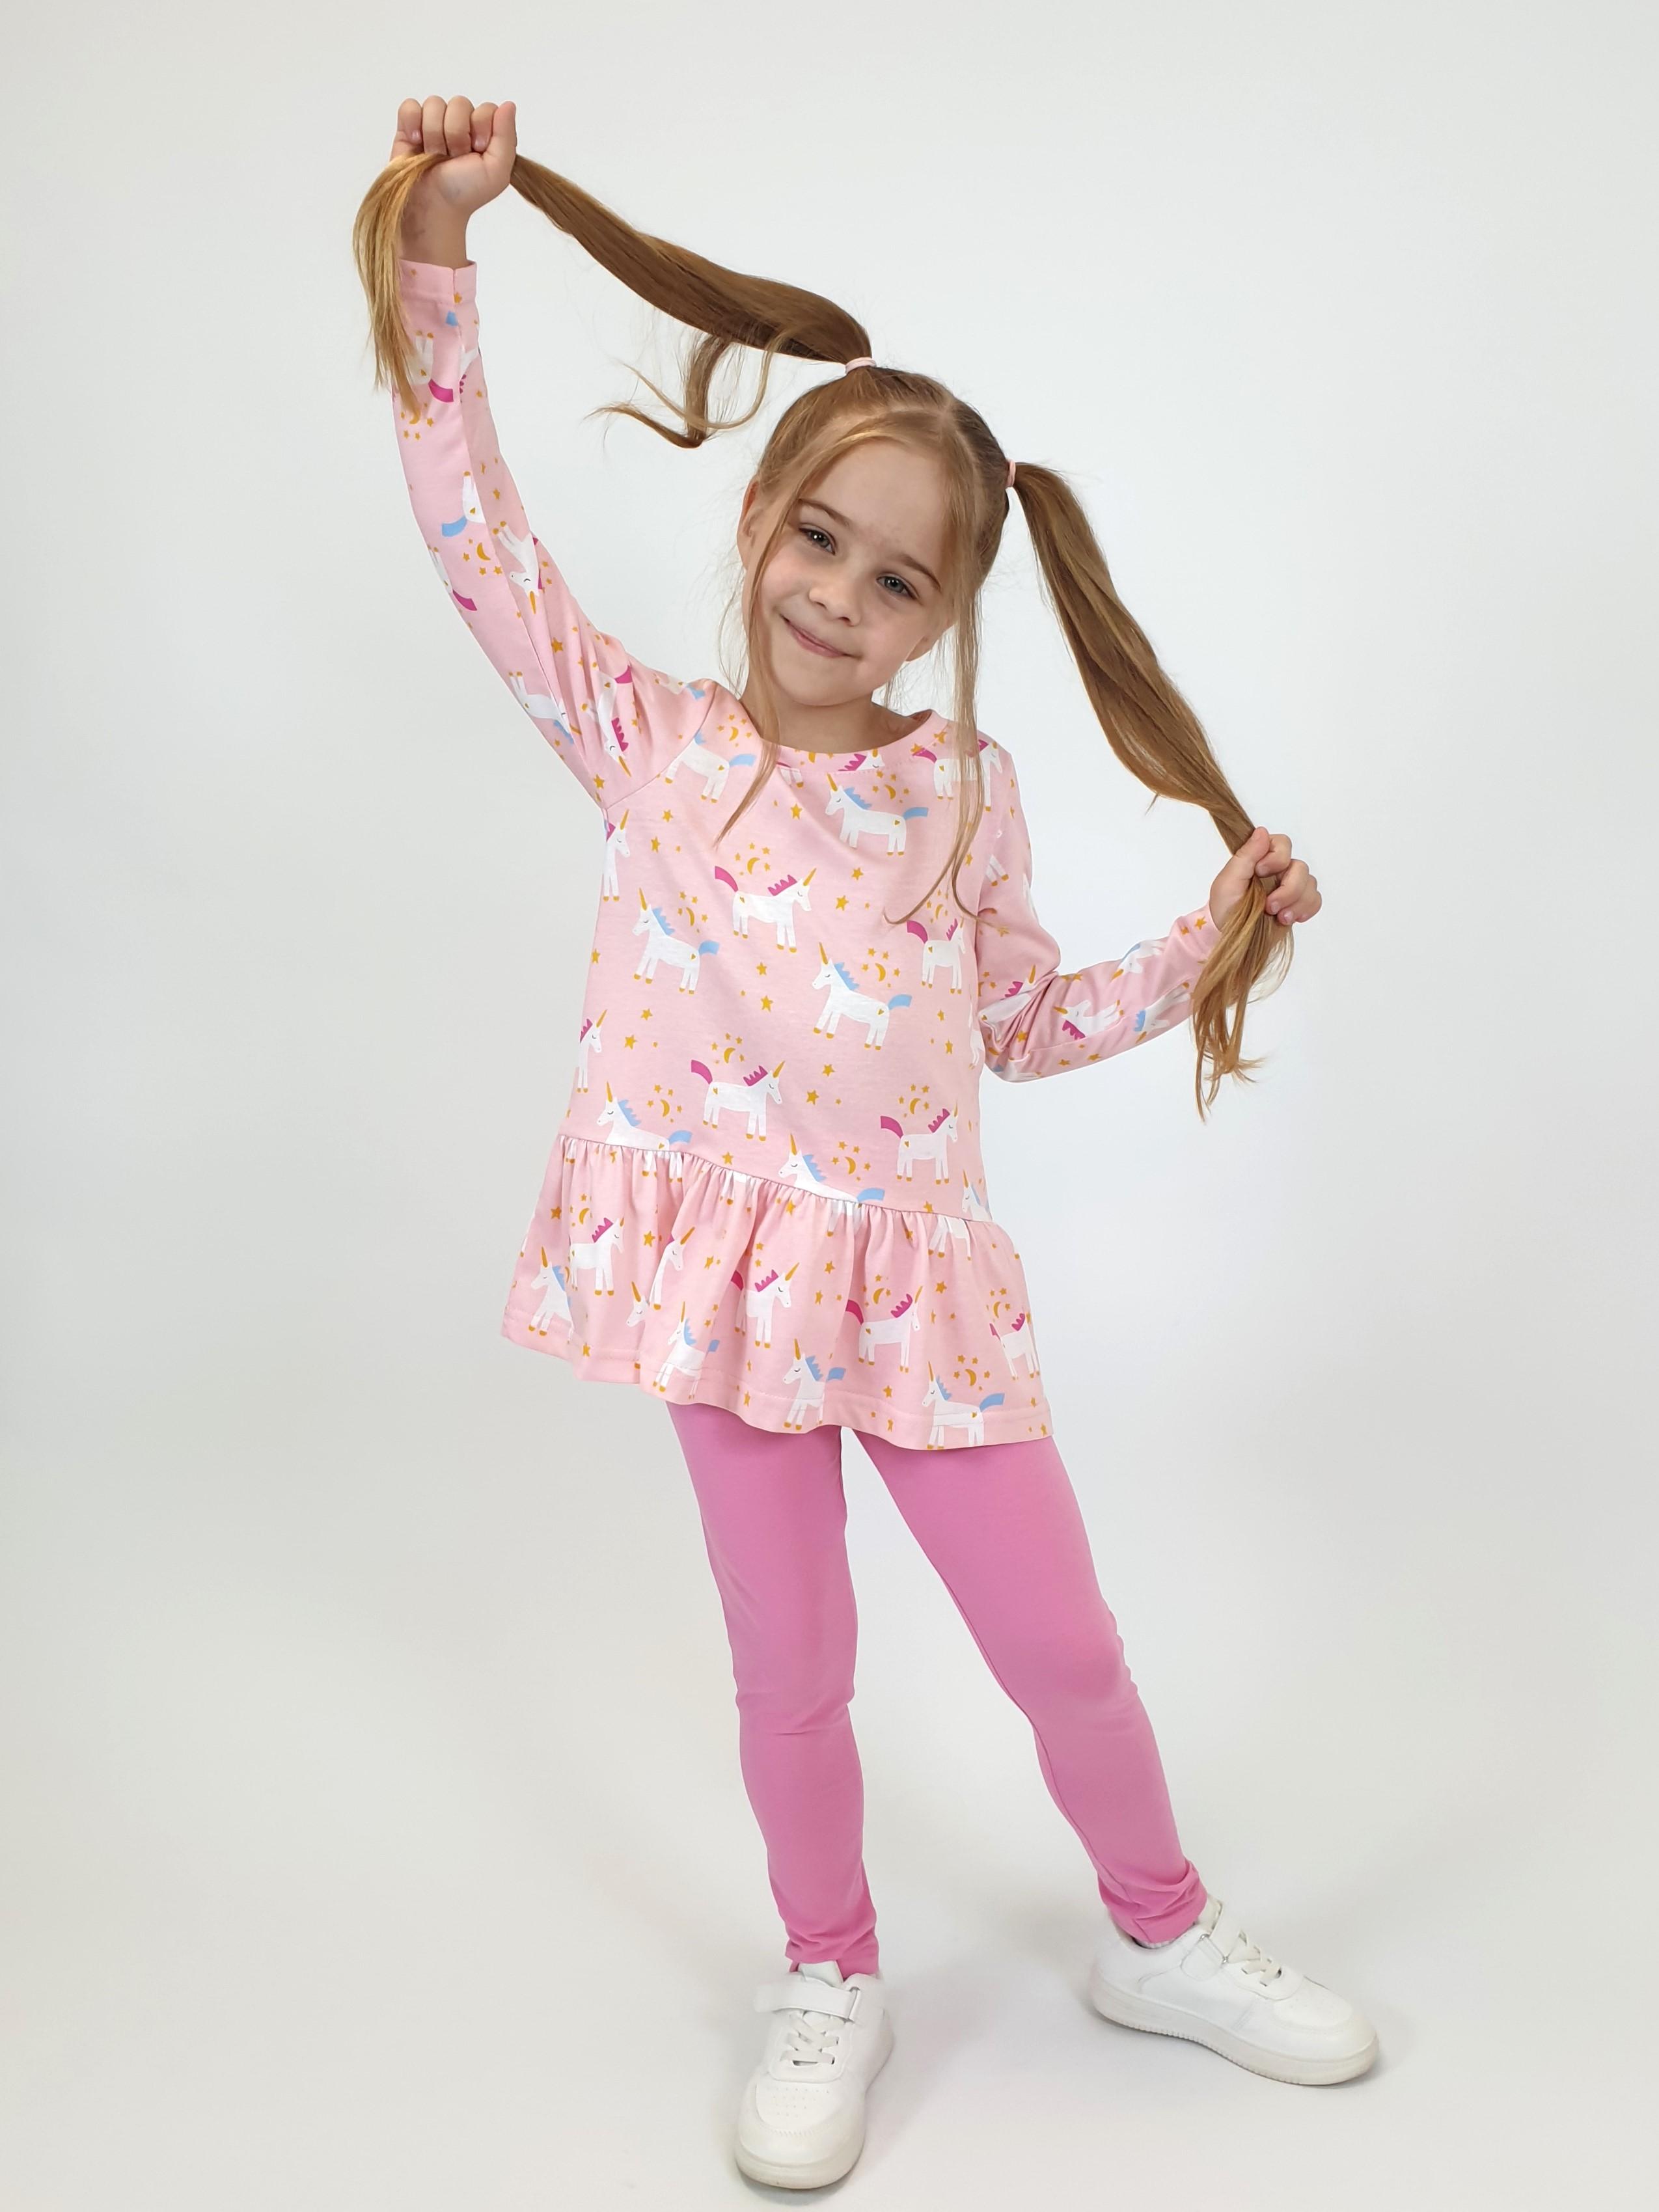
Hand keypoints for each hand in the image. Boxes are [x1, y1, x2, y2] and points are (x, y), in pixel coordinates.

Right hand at [390, 95, 516, 221]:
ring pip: (435, 104)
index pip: (485, 108)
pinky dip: (412, 124)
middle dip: (456, 134)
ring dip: (435, 134)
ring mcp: (435, 122)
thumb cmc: (465, 192)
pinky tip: (417, 144)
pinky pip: (410, 106)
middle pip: (459, 103)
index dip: (480, 126)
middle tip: (454, 158)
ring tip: (436, 156)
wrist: (434, 205)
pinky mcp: (410, 124)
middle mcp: (460, 123)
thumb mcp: (497, 171)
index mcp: (483, 131)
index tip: (477, 150)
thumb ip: (506, 136)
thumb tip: (509, 105)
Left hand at [1209, 826, 1319, 930]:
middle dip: (1288, 890)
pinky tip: (1288, 918)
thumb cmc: (1225, 908)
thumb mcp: (1229, 881)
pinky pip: (1315, 899)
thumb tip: (1262, 831)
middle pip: (1300, 867)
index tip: (1260, 873)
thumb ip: (1246, 856)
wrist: (1229, 937)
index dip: (1277, 858)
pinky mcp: (1297, 904)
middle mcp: (1278, 870)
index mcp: (1261, 858)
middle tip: (1269, 906)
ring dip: (1295, 902)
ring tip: (1278, 916)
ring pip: (1310, 884)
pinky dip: (1305, 909)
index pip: (1283, 844)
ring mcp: (1289, 886)